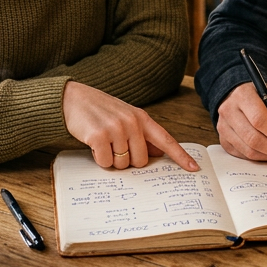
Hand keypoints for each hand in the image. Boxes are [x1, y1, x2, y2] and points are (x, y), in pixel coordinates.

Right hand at [61, 82, 198, 171]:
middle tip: (114, 146)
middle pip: (141, 161)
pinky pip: (106, 163)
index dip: (180, 156)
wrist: (72, 98)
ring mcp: (116, 128)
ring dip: (111, 159)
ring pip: (122, 164)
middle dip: (127, 160)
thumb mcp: (125, 117)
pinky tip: (94, 144)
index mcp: (141, 118)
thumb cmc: (100, 110)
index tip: (194, 169)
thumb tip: (158, 153)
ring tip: (103, 141)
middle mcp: (132, 122)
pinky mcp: (99, 136)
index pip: (166, 140)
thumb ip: (142, 134)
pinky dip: (99, 159)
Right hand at [215, 82, 266, 161]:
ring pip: (247, 150)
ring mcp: (223, 126)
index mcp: (243, 95)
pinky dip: (259, 158)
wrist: (242, 98)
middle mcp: (228, 110)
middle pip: (252, 137)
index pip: (259, 119)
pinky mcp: (223, 140)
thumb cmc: (265, 99)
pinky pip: (242, 155)